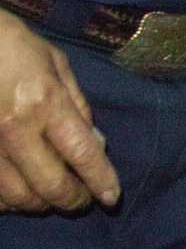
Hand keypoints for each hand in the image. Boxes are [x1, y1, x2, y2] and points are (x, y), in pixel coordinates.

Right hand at [0, 12, 119, 213]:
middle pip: (50, 185)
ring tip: (51, 197)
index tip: (111, 197)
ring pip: (15, 196)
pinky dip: (6, 200)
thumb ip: (78, 106)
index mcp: (44, 102)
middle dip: (73, 200)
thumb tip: (96, 145)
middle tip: (83, 200)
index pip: (83, 154)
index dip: (101, 181)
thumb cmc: (10, 43)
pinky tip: (17, 193)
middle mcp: (13, 128)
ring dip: (39, 204)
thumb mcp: (55, 64)